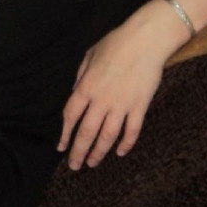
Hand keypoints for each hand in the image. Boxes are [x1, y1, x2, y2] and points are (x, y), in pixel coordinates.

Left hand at [57, 0, 186, 168]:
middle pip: (87, 132)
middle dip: (79, 151)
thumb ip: (80, 76)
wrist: (145, 40)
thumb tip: (76, 92)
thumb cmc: (116, 42)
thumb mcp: (90, 55)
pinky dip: (126, 144)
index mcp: (86, 87)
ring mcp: (122, 105)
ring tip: (93, 163)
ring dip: (99, 152)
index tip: (61, 148)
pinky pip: (132, 131)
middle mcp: (101, 100)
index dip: (65, 135)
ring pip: (107, 137)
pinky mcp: (140, 106)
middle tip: (75, 166)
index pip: (71, 117)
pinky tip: (120, 152)